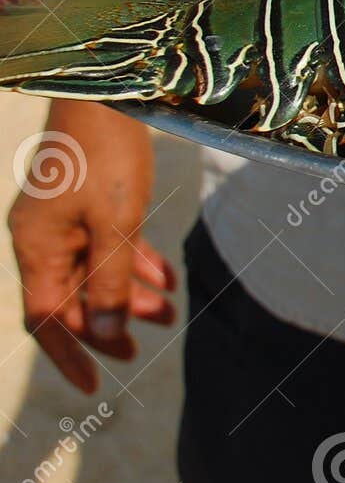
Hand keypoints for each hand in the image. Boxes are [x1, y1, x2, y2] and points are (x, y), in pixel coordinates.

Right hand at [8, 100, 173, 391]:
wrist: (109, 96)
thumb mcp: (115, 222)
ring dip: (130, 294)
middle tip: (146, 340)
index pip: (46, 318)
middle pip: (73, 298)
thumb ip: (111, 279)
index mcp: (36, 248)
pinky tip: (168, 278)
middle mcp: (44, 238)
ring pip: (96, 273)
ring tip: (170, 311)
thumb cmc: (107, 156)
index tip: (94, 386)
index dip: (69, 354)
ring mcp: (66, 221)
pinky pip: (109, 246)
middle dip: (110, 322)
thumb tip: (109, 331)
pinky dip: (136, 264)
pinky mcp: (90, 204)